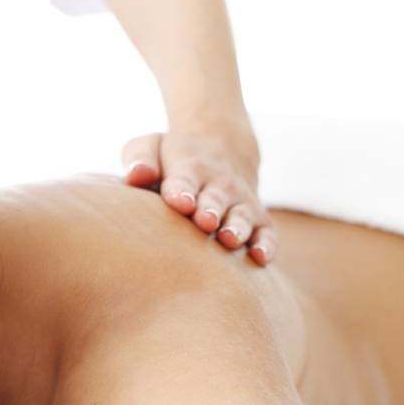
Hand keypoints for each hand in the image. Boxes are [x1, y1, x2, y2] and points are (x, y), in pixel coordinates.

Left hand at [120, 119, 274, 264]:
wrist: (221, 147)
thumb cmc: (172, 159)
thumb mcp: (151, 147)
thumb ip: (140, 160)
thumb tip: (137, 175)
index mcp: (189, 168)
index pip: (184, 179)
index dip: (182, 191)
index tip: (180, 202)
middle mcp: (219, 185)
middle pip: (215, 199)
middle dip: (211, 210)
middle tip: (204, 221)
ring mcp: (241, 202)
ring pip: (242, 217)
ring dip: (237, 228)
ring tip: (229, 239)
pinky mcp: (258, 219)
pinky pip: (266, 232)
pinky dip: (266, 245)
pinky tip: (259, 258)